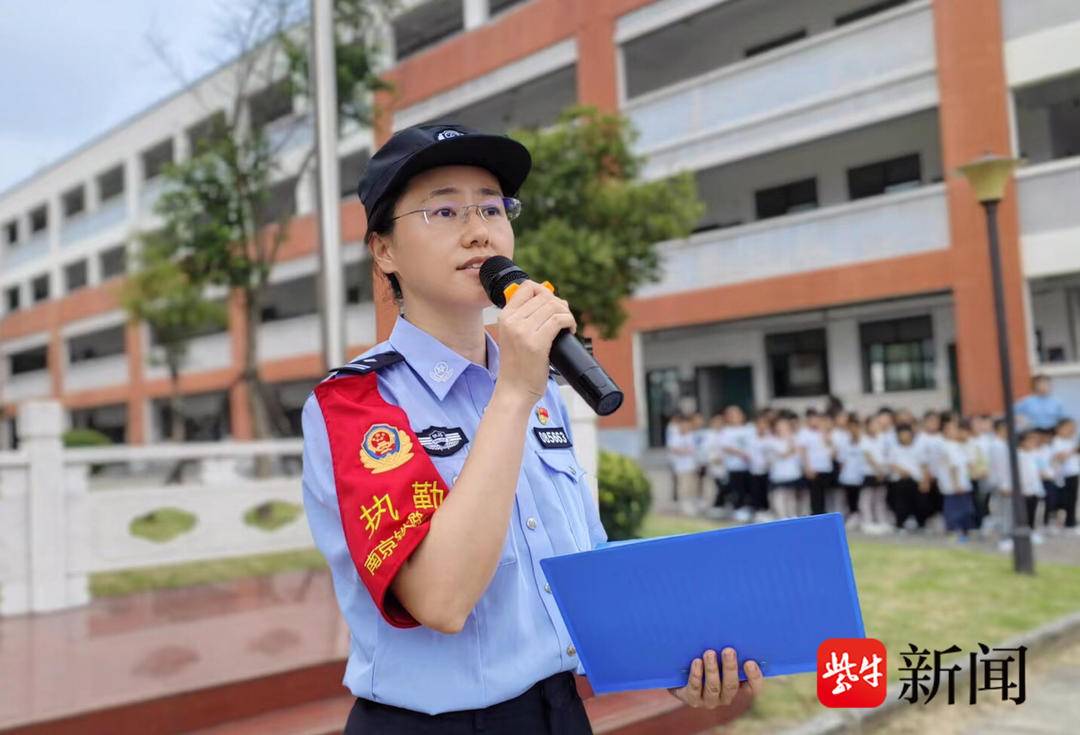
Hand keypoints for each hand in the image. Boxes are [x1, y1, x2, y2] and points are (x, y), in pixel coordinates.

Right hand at [495, 279, 575, 402]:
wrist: (514, 391)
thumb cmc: (518, 367)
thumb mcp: (513, 337)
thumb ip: (524, 319)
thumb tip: (553, 300)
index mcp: (505, 317)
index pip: (526, 287)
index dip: (544, 291)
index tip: (552, 304)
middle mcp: (512, 321)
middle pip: (544, 296)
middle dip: (560, 304)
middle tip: (564, 318)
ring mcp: (523, 331)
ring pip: (554, 306)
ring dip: (567, 313)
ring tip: (568, 325)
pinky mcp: (537, 343)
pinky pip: (559, 320)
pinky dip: (569, 321)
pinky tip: (570, 330)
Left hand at [669, 647, 763, 708]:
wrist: (681, 674)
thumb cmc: (706, 659)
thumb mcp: (719, 656)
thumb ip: (728, 650)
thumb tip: (734, 628)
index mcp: (737, 687)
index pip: (752, 688)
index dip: (754, 677)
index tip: (750, 662)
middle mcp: (724, 697)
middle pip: (731, 686)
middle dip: (730, 668)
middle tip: (728, 650)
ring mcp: (708, 700)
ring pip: (713, 687)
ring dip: (712, 670)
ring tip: (709, 653)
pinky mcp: (692, 699)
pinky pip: (694, 688)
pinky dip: (696, 674)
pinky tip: (696, 661)